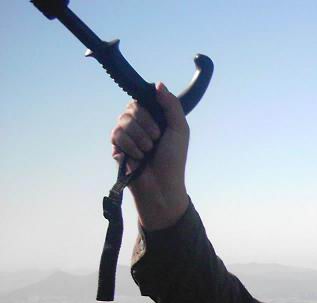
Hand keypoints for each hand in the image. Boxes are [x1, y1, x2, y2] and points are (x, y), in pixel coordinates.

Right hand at [110, 82, 189, 230]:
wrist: (162, 185)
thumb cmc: (173, 159)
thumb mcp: (179, 129)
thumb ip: (172, 105)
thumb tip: (158, 84)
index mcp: (154, 117)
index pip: (142, 99)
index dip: (149, 111)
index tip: (159, 125)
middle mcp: (138, 123)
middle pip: (132, 108)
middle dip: (147, 127)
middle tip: (156, 142)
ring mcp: (126, 135)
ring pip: (123, 122)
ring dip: (140, 140)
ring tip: (147, 153)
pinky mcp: (116, 147)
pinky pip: (116, 136)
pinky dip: (130, 148)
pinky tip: (136, 159)